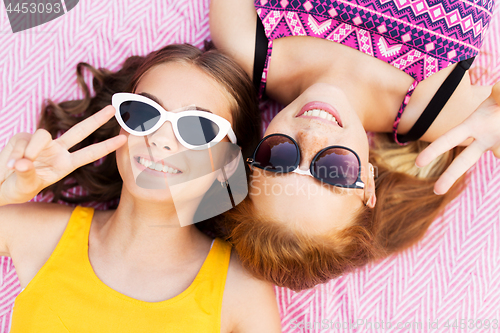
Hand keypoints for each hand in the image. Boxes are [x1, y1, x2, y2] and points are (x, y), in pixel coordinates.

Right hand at [0, 106, 126, 204]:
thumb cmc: (16, 188)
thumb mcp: (25, 185)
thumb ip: (27, 174)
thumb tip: (23, 162)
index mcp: (65, 164)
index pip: (90, 154)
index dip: (106, 147)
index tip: (124, 139)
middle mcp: (57, 150)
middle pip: (80, 131)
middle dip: (97, 119)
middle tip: (113, 109)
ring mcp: (41, 143)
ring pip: (43, 135)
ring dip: (31, 151)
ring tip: (18, 167)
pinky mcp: (23, 137)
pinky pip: (22, 141)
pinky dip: (15, 153)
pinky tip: (9, 165)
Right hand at [416, 82, 499, 194]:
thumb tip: (498, 87)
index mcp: (473, 124)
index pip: (449, 140)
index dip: (434, 151)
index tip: (419, 164)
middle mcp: (482, 138)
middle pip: (464, 161)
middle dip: (449, 177)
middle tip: (437, 191)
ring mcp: (495, 144)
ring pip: (498, 152)